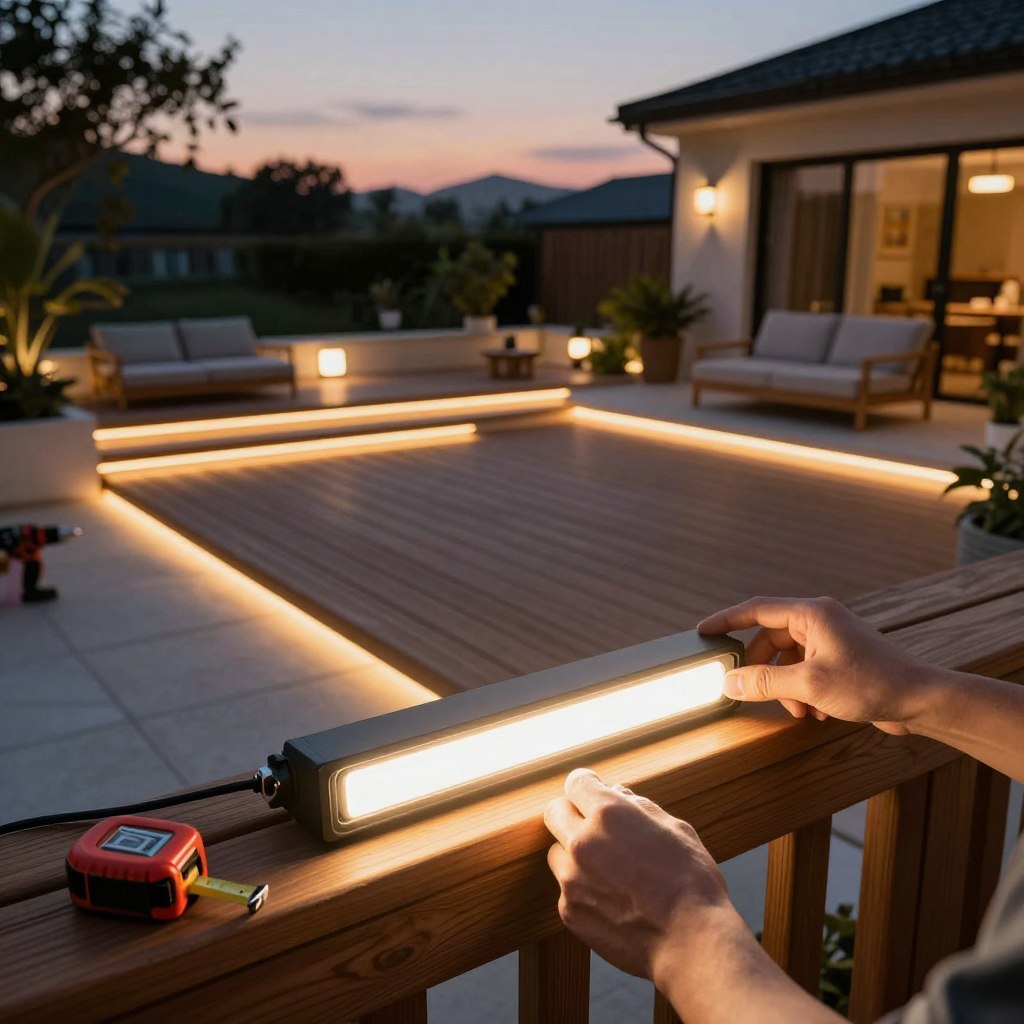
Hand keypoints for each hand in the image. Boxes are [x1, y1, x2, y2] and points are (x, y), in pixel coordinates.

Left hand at [544, 767, 733, 978]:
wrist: (691, 942)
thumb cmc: (691, 882)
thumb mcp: (674, 829)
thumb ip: (639, 807)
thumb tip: (617, 793)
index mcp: (609, 814)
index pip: (576, 782)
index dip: (587, 786)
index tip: (593, 792)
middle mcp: (582, 841)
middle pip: (555, 812)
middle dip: (572, 814)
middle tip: (595, 828)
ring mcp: (571, 879)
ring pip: (556, 852)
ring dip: (573, 854)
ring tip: (607, 870)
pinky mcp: (569, 911)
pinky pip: (565, 889)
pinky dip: (582, 890)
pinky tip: (612, 900)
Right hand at [698, 596, 931, 734]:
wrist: (920, 699)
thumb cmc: (871, 682)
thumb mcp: (809, 685)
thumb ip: (765, 682)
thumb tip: (729, 683)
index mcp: (811, 613)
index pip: (756, 609)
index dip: (726, 620)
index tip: (703, 632)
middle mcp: (820, 620)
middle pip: (771, 640)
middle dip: (765, 671)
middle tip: (755, 693)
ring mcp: (831, 639)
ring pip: (788, 660)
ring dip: (787, 688)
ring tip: (801, 710)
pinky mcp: (840, 659)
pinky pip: (806, 671)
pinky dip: (804, 692)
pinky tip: (819, 712)